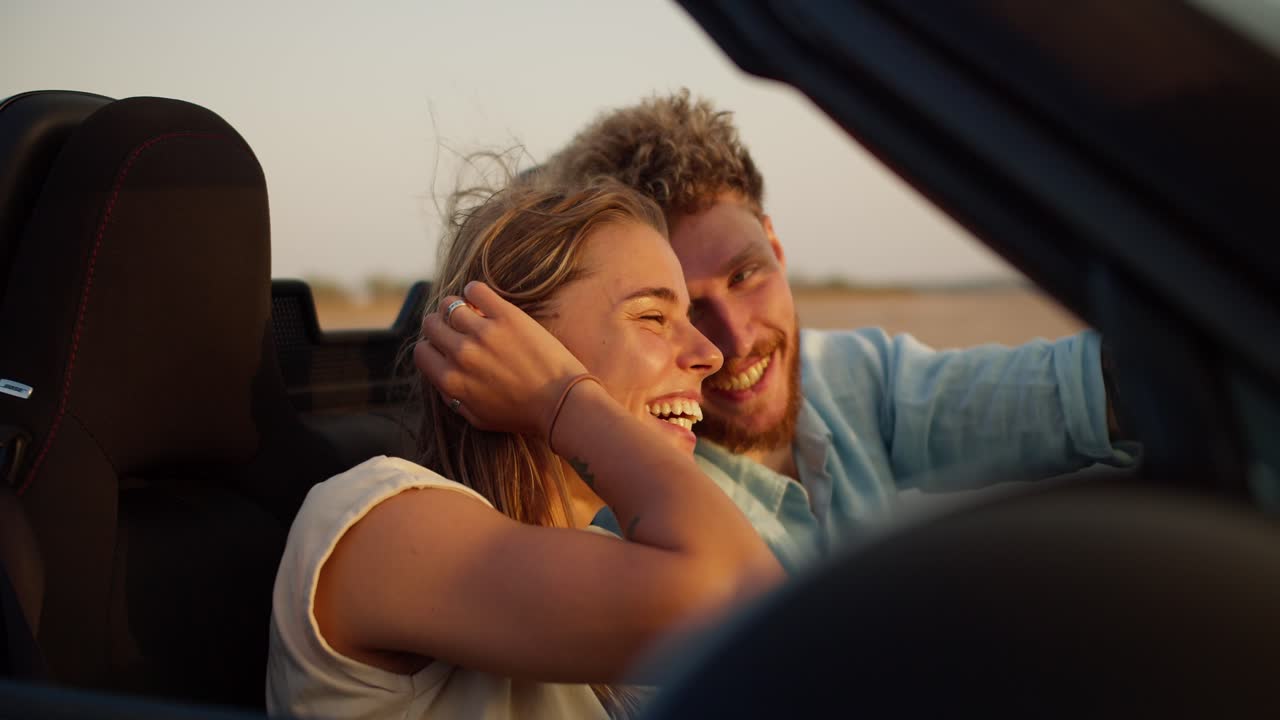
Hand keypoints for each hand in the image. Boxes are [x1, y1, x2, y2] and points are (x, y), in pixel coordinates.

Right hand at [415, 282, 588, 437]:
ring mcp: (483, 333)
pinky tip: (483, 299)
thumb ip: (453, 399)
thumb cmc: (522, 415)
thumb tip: (442, 377)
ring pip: (449, 304)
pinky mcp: (506, 316)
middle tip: (457, 327)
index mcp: (451, 382)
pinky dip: (474, 291)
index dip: (432, 347)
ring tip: (471, 311)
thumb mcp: (478, 418)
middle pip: (432, 324)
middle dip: (441, 325)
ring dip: (456, 306)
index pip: (422, 352)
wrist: (562, 403)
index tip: (446, 346)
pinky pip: (476, 290)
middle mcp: (461, 355)